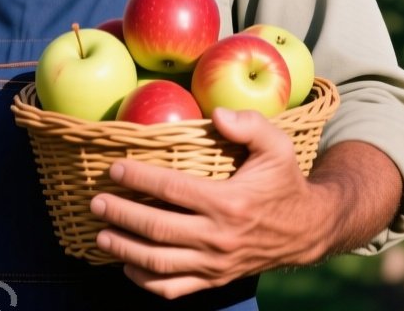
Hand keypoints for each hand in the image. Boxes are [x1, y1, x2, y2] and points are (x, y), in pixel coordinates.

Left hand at [90, 108, 346, 298]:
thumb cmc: (285, 182)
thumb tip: (216, 114)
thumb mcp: (277, 146)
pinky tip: (126, 265)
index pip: (172, 190)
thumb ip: (250, 125)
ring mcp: (215, 264)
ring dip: (125, 249)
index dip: (139, 179)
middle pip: (157, 229)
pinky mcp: (215, 280)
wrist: (307, 229)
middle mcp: (218, 237)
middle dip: (121, 214)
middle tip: (96, 201)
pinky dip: (146, 280)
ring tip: (101, 234)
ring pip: (159, 263)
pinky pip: (173, 288)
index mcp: (228, 203)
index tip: (114, 169)